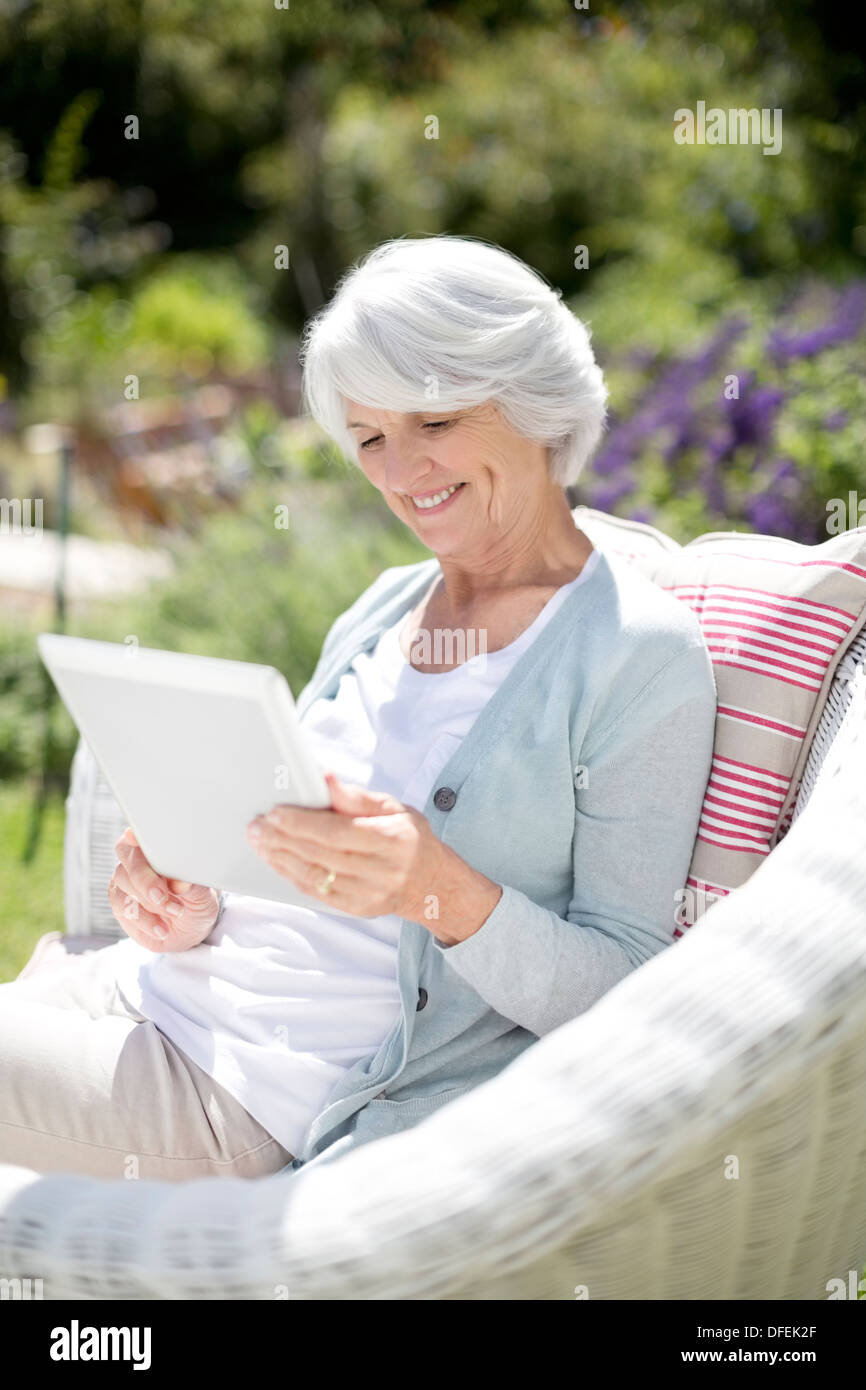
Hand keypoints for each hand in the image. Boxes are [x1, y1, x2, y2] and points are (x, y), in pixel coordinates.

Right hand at [108, 827, 220, 952]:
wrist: (191, 928)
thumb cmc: (196, 900)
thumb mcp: (202, 893)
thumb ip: (191, 885)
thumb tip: (180, 883)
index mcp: (154, 849)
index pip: (139, 836)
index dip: (136, 838)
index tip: (137, 839)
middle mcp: (135, 862)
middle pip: (129, 862)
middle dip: (145, 879)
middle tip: (162, 896)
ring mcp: (125, 884)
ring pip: (123, 887)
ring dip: (148, 904)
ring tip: (175, 913)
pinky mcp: (121, 906)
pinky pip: (125, 910)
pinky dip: (145, 920)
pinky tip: (162, 928)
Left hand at [246, 772, 501, 941]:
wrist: (429, 882)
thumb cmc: (408, 837)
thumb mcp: (392, 807)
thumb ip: (355, 796)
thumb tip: (324, 779)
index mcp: (390, 839)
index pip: (336, 831)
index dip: (302, 822)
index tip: (275, 811)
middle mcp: (380, 870)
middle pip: (320, 854)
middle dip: (282, 838)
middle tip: (256, 826)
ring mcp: (368, 894)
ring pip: (314, 875)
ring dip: (280, 857)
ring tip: (259, 841)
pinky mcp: (356, 909)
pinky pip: (316, 892)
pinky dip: (292, 875)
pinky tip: (277, 860)